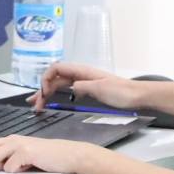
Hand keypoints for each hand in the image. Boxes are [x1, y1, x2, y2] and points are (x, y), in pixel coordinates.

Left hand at [0, 134, 92, 173]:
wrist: (71, 157)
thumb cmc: (49, 159)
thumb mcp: (24, 159)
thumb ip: (8, 160)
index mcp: (10, 140)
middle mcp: (11, 139)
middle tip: (1, 168)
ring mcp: (18, 144)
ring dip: (3, 168)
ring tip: (21, 167)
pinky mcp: (25, 151)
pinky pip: (9, 168)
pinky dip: (17, 172)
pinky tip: (30, 167)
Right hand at [30, 61, 146, 110]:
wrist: (138, 96)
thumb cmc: (122, 92)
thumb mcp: (100, 89)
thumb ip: (83, 87)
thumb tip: (69, 87)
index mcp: (82, 71)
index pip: (56, 69)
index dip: (46, 79)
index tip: (43, 94)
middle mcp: (81, 75)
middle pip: (56, 78)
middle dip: (43, 90)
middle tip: (35, 105)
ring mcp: (84, 82)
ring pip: (60, 85)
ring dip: (48, 94)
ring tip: (37, 104)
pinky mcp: (88, 91)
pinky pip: (68, 91)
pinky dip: (58, 96)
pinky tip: (53, 103)